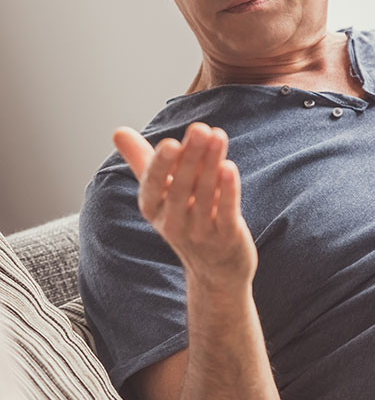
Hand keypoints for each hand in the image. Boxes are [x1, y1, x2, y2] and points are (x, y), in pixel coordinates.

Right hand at [113, 123, 257, 286]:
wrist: (215, 270)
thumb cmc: (185, 218)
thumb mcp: (160, 194)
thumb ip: (142, 161)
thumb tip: (118, 131)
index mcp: (153, 208)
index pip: (152, 186)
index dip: (160, 166)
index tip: (170, 143)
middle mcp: (173, 223)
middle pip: (180, 188)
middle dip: (190, 157)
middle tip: (200, 129)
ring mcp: (200, 233)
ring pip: (205, 196)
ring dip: (211, 164)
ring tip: (218, 136)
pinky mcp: (227, 239)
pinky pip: (226, 213)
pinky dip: (229, 192)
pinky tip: (230, 168)